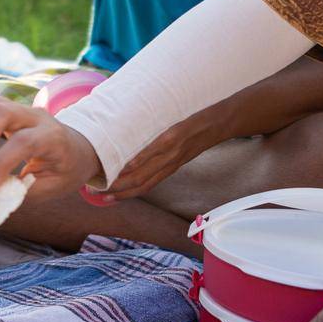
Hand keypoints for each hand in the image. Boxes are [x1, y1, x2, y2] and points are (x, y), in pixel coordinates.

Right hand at [0, 89, 99, 192]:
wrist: (77, 147)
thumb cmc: (65, 170)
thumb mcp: (53, 186)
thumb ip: (23, 190)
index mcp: (52, 137)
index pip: (23, 141)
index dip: (0, 163)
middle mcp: (35, 115)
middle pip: (0, 112)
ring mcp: (19, 106)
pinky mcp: (6, 103)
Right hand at [97, 111, 223, 201]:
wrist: (223, 122)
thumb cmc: (201, 132)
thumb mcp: (184, 148)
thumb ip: (166, 153)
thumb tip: (146, 152)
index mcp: (171, 166)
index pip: (146, 186)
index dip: (127, 195)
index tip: (108, 199)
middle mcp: (170, 162)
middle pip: (142, 184)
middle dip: (120, 192)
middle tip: (99, 195)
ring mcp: (172, 150)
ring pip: (145, 171)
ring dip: (124, 180)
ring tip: (106, 183)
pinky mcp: (174, 136)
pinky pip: (154, 151)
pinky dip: (138, 160)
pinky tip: (125, 165)